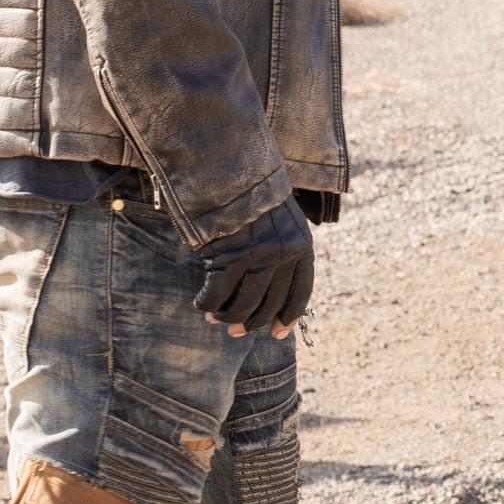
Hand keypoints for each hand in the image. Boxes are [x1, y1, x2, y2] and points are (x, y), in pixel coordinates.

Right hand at [193, 200, 314, 337]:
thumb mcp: (281, 221)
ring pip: (243, 306)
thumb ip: (281, 253)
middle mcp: (285, 255)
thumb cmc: (251, 196)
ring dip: (228, 318)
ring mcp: (258, 257)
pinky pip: (217, 295)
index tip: (276, 333)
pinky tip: (201, 304)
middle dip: (252, 323)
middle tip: (235, 332)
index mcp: (302, 246)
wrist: (230, 169)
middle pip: (270, 304)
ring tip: (216, 319)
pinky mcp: (230, 257)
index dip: (287, 317)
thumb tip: (267, 296)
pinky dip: (207, 304)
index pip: (300, 293)